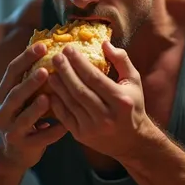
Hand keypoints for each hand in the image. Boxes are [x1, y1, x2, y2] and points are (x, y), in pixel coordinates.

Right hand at [0, 42, 66, 171]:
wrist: (12, 155)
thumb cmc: (23, 119)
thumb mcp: (19, 100)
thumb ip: (29, 81)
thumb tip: (51, 51)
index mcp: (2, 95)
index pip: (11, 73)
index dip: (25, 58)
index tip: (42, 45)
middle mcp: (2, 112)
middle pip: (14, 94)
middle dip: (29, 82)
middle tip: (45, 70)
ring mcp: (11, 130)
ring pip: (23, 118)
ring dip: (35, 108)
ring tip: (48, 98)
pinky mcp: (23, 146)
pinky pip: (39, 139)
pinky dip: (51, 132)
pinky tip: (65, 126)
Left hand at [47, 41, 149, 159]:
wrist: (132, 141)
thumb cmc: (133, 106)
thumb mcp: (134, 81)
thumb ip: (121, 60)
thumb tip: (104, 43)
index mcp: (120, 100)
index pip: (95, 78)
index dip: (79, 63)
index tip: (69, 49)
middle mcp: (106, 116)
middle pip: (80, 90)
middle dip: (65, 71)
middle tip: (56, 57)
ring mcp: (93, 128)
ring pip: (71, 103)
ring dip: (58, 86)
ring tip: (50, 71)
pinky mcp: (82, 136)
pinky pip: (65, 117)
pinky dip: (57, 103)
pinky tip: (51, 91)